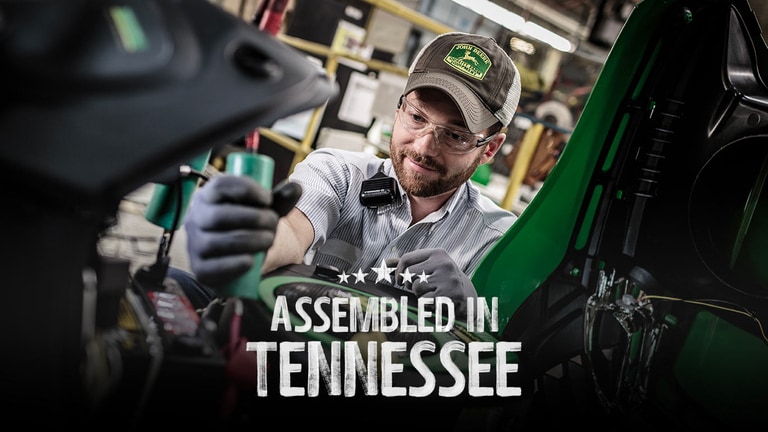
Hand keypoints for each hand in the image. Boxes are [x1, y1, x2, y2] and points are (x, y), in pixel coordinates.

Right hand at [184, 175, 300, 286]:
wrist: (246, 254)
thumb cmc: (251, 226)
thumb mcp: (265, 209)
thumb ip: (280, 198)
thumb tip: (296, 187)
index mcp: (209, 196)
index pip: (220, 186)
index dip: (247, 190)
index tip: (268, 199)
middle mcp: (196, 218)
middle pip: (218, 216)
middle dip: (252, 219)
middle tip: (273, 223)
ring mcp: (195, 244)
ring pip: (215, 242)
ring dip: (249, 241)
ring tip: (268, 240)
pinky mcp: (200, 269)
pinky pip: (212, 268)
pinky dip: (234, 265)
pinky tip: (251, 261)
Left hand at [393, 248, 476, 317]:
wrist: (467, 297)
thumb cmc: (442, 280)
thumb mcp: (428, 267)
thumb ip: (407, 264)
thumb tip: (384, 264)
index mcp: (438, 253)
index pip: (407, 259)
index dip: (399, 271)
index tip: (400, 280)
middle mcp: (444, 263)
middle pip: (410, 274)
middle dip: (410, 284)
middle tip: (421, 288)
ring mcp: (448, 279)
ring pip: (416, 287)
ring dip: (419, 294)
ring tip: (431, 294)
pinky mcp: (450, 295)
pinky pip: (424, 301)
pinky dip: (426, 304)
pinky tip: (435, 302)